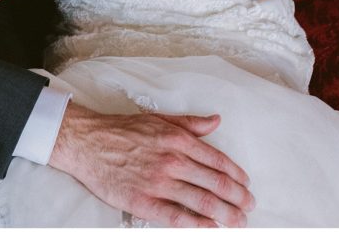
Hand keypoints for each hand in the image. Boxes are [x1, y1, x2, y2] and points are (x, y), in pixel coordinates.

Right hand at [50, 102, 254, 226]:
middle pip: (215, 183)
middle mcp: (172, 160)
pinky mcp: (144, 202)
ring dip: (226, 214)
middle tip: (249, 206)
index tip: (246, 184)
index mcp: (177, 139)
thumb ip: (190, 123)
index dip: (236, 175)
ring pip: (202, 202)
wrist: (89, 142)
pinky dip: (198, 225)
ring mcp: (159, 183)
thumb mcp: (159, 119)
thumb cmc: (123, 130)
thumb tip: (215, 121)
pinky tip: (212, 228)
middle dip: (237, 198)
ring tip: (239, 221)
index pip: (217, 160)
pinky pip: (177, 217)